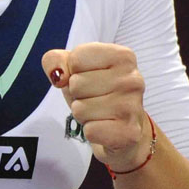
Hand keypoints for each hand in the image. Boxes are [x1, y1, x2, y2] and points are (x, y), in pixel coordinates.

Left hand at [42, 42, 150, 170]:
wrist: (123, 127)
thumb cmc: (97, 91)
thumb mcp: (73, 68)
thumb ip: (55, 60)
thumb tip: (59, 76)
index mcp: (123, 56)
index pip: (75, 59)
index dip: (73, 71)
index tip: (89, 76)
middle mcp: (133, 79)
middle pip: (76, 84)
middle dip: (77, 94)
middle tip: (95, 98)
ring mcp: (133, 106)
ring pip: (80, 109)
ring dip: (83, 113)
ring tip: (99, 112)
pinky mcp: (130, 133)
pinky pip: (90, 131)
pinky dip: (91, 132)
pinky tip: (106, 127)